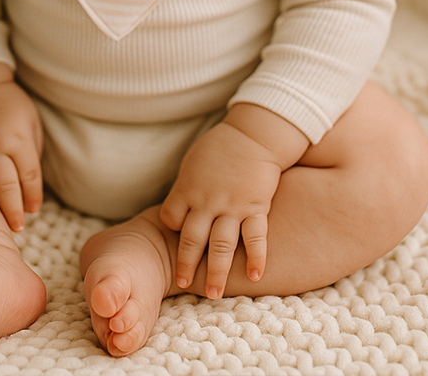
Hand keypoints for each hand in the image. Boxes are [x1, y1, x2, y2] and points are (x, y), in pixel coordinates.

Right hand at [0, 63, 42, 231]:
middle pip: (4, 178)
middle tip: (13, 229)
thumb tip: (29, 195)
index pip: (28, 172)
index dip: (32, 194)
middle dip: (10, 205)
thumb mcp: (32, 126)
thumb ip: (31, 157)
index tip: (32, 212)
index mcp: (18, 140)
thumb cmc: (12, 111)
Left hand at [159, 105, 308, 298]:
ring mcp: (232, 206)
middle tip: (184, 284)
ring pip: (221, 245)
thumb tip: (179, 208)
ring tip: (214, 293)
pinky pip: (255, 237)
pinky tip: (255, 276)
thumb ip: (186, 188)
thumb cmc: (220, 146)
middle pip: (192, 239)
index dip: (172, 230)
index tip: (177, 239)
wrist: (253, 134)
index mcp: (188, 188)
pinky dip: (256, 258)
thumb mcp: (193, 163)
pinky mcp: (255, 207)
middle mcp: (207, 201)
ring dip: (217, 271)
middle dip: (187, 265)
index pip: (171, 218)